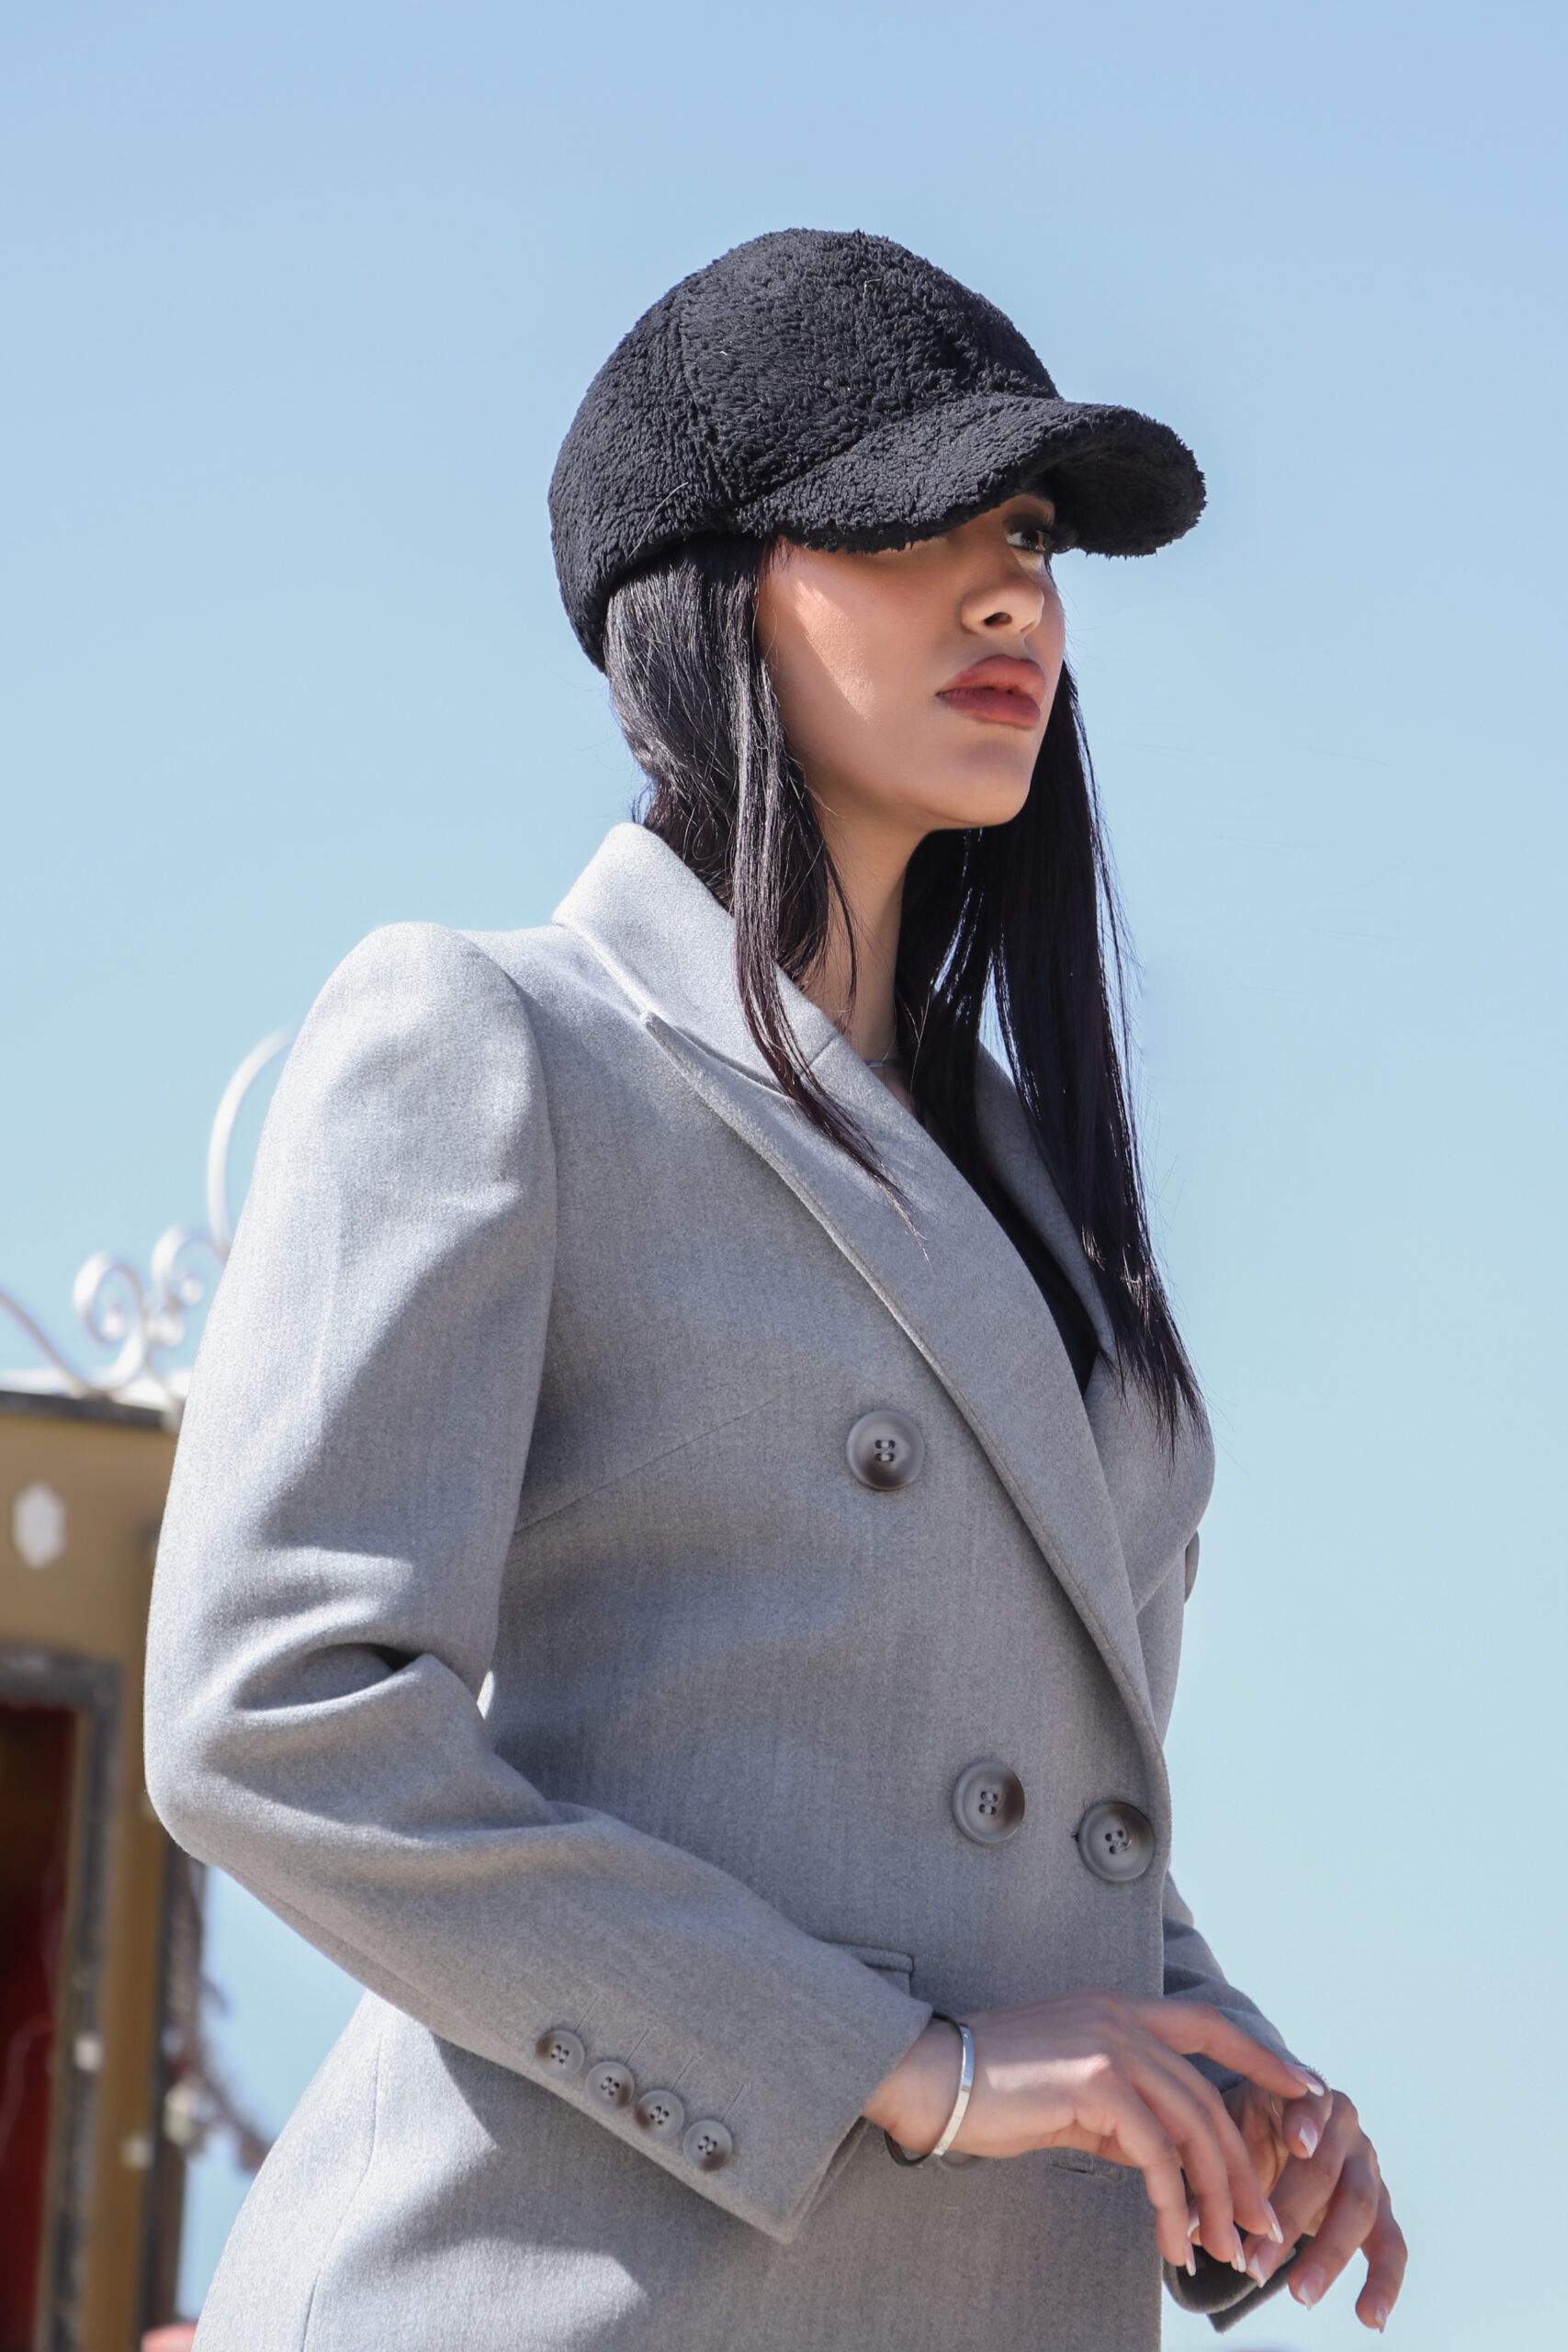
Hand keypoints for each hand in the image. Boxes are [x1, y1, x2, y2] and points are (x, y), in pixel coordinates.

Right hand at [864, 1990, 1322, 2272]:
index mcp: (1117, 2009)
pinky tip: (1176, 2244)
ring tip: (1230, 2251)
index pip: (1210, 2023)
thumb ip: (1122, 2111)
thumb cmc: (993, 2090)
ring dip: (1220, 2198)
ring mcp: (1112, 2044)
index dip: (1263, 2056)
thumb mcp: (1072, 2094)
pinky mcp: (1098, 2082)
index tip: (1307, 2090)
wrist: (932, 2077)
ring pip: (1195, 2128)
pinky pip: (1158, 2156)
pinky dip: (1176, 2206)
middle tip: (1264, 2229)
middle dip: (1245, 2170)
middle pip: (1210, 2097)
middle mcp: (1122, 2016)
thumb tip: (1163, 2158)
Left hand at [1226, 2079, 1405, 2331]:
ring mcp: (1368, 2164)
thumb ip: (1211, 2172)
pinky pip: (1392, 2244)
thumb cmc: (1249, 2129)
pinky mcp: (1383, 2206)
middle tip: (1255, 2262)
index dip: (1304, 2122)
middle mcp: (1344, 2124)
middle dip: (1290, 2217)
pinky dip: (1385, 2282)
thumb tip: (1188, 2230)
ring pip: (1359, 2208)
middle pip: (1325, 2170)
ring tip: (1300, 2294)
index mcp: (1300, 2094)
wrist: (1285, 2131)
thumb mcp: (1228, 2135)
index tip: (1297, 2144)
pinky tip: (1369, 2318)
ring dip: (1328, 2254)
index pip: (1307, 2104)